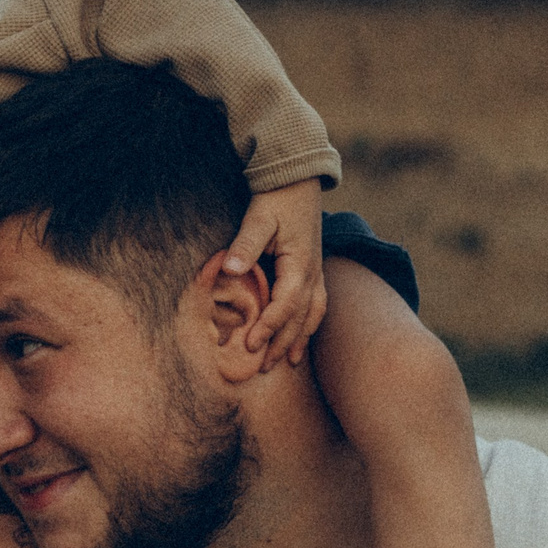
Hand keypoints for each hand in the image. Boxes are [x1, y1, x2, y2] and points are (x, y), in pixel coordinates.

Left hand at [222, 179, 323, 370]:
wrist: (297, 180)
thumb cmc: (276, 199)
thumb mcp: (258, 218)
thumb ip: (245, 245)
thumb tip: (230, 269)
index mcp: (300, 263)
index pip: (286, 304)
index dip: (269, 326)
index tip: (250, 344)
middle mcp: (313, 272)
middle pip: (301, 317)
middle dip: (282, 343)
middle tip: (263, 367)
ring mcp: (317, 272)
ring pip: (313, 315)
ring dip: (300, 339)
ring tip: (288, 363)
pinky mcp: (313, 270)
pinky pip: (316, 305)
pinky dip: (307, 325)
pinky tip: (299, 339)